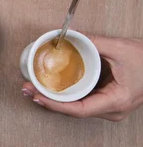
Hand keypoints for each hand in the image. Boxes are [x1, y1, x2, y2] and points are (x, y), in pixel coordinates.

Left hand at [22, 35, 142, 120]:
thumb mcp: (120, 48)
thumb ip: (94, 42)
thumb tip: (69, 36)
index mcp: (116, 100)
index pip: (79, 109)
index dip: (55, 104)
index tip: (37, 95)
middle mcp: (112, 109)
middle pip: (74, 110)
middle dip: (48, 100)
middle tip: (27, 88)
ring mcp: (110, 108)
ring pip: (77, 107)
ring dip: (54, 98)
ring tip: (33, 87)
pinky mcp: (107, 101)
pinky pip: (82, 101)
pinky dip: (65, 94)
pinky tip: (49, 87)